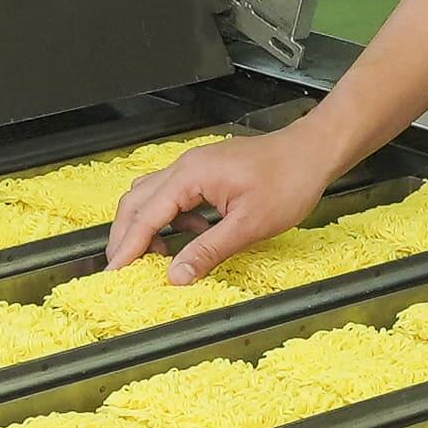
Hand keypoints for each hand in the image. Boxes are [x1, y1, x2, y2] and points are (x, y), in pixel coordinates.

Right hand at [105, 126, 334, 290]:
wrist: (312, 152)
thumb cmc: (289, 179)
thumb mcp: (248, 225)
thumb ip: (208, 250)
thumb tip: (177, 275)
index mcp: (190, 175)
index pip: (145, 215)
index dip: (127, 247)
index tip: (114, 271)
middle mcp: (185, 166)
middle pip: (136, 201)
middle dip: (125, 235)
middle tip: (122, 266)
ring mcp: (194, 166)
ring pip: (151, 196)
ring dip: (146, 225)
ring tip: (156, 256)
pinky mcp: (205, 170)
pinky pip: (173, 194)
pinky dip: (171, 217)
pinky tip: (192, 234)